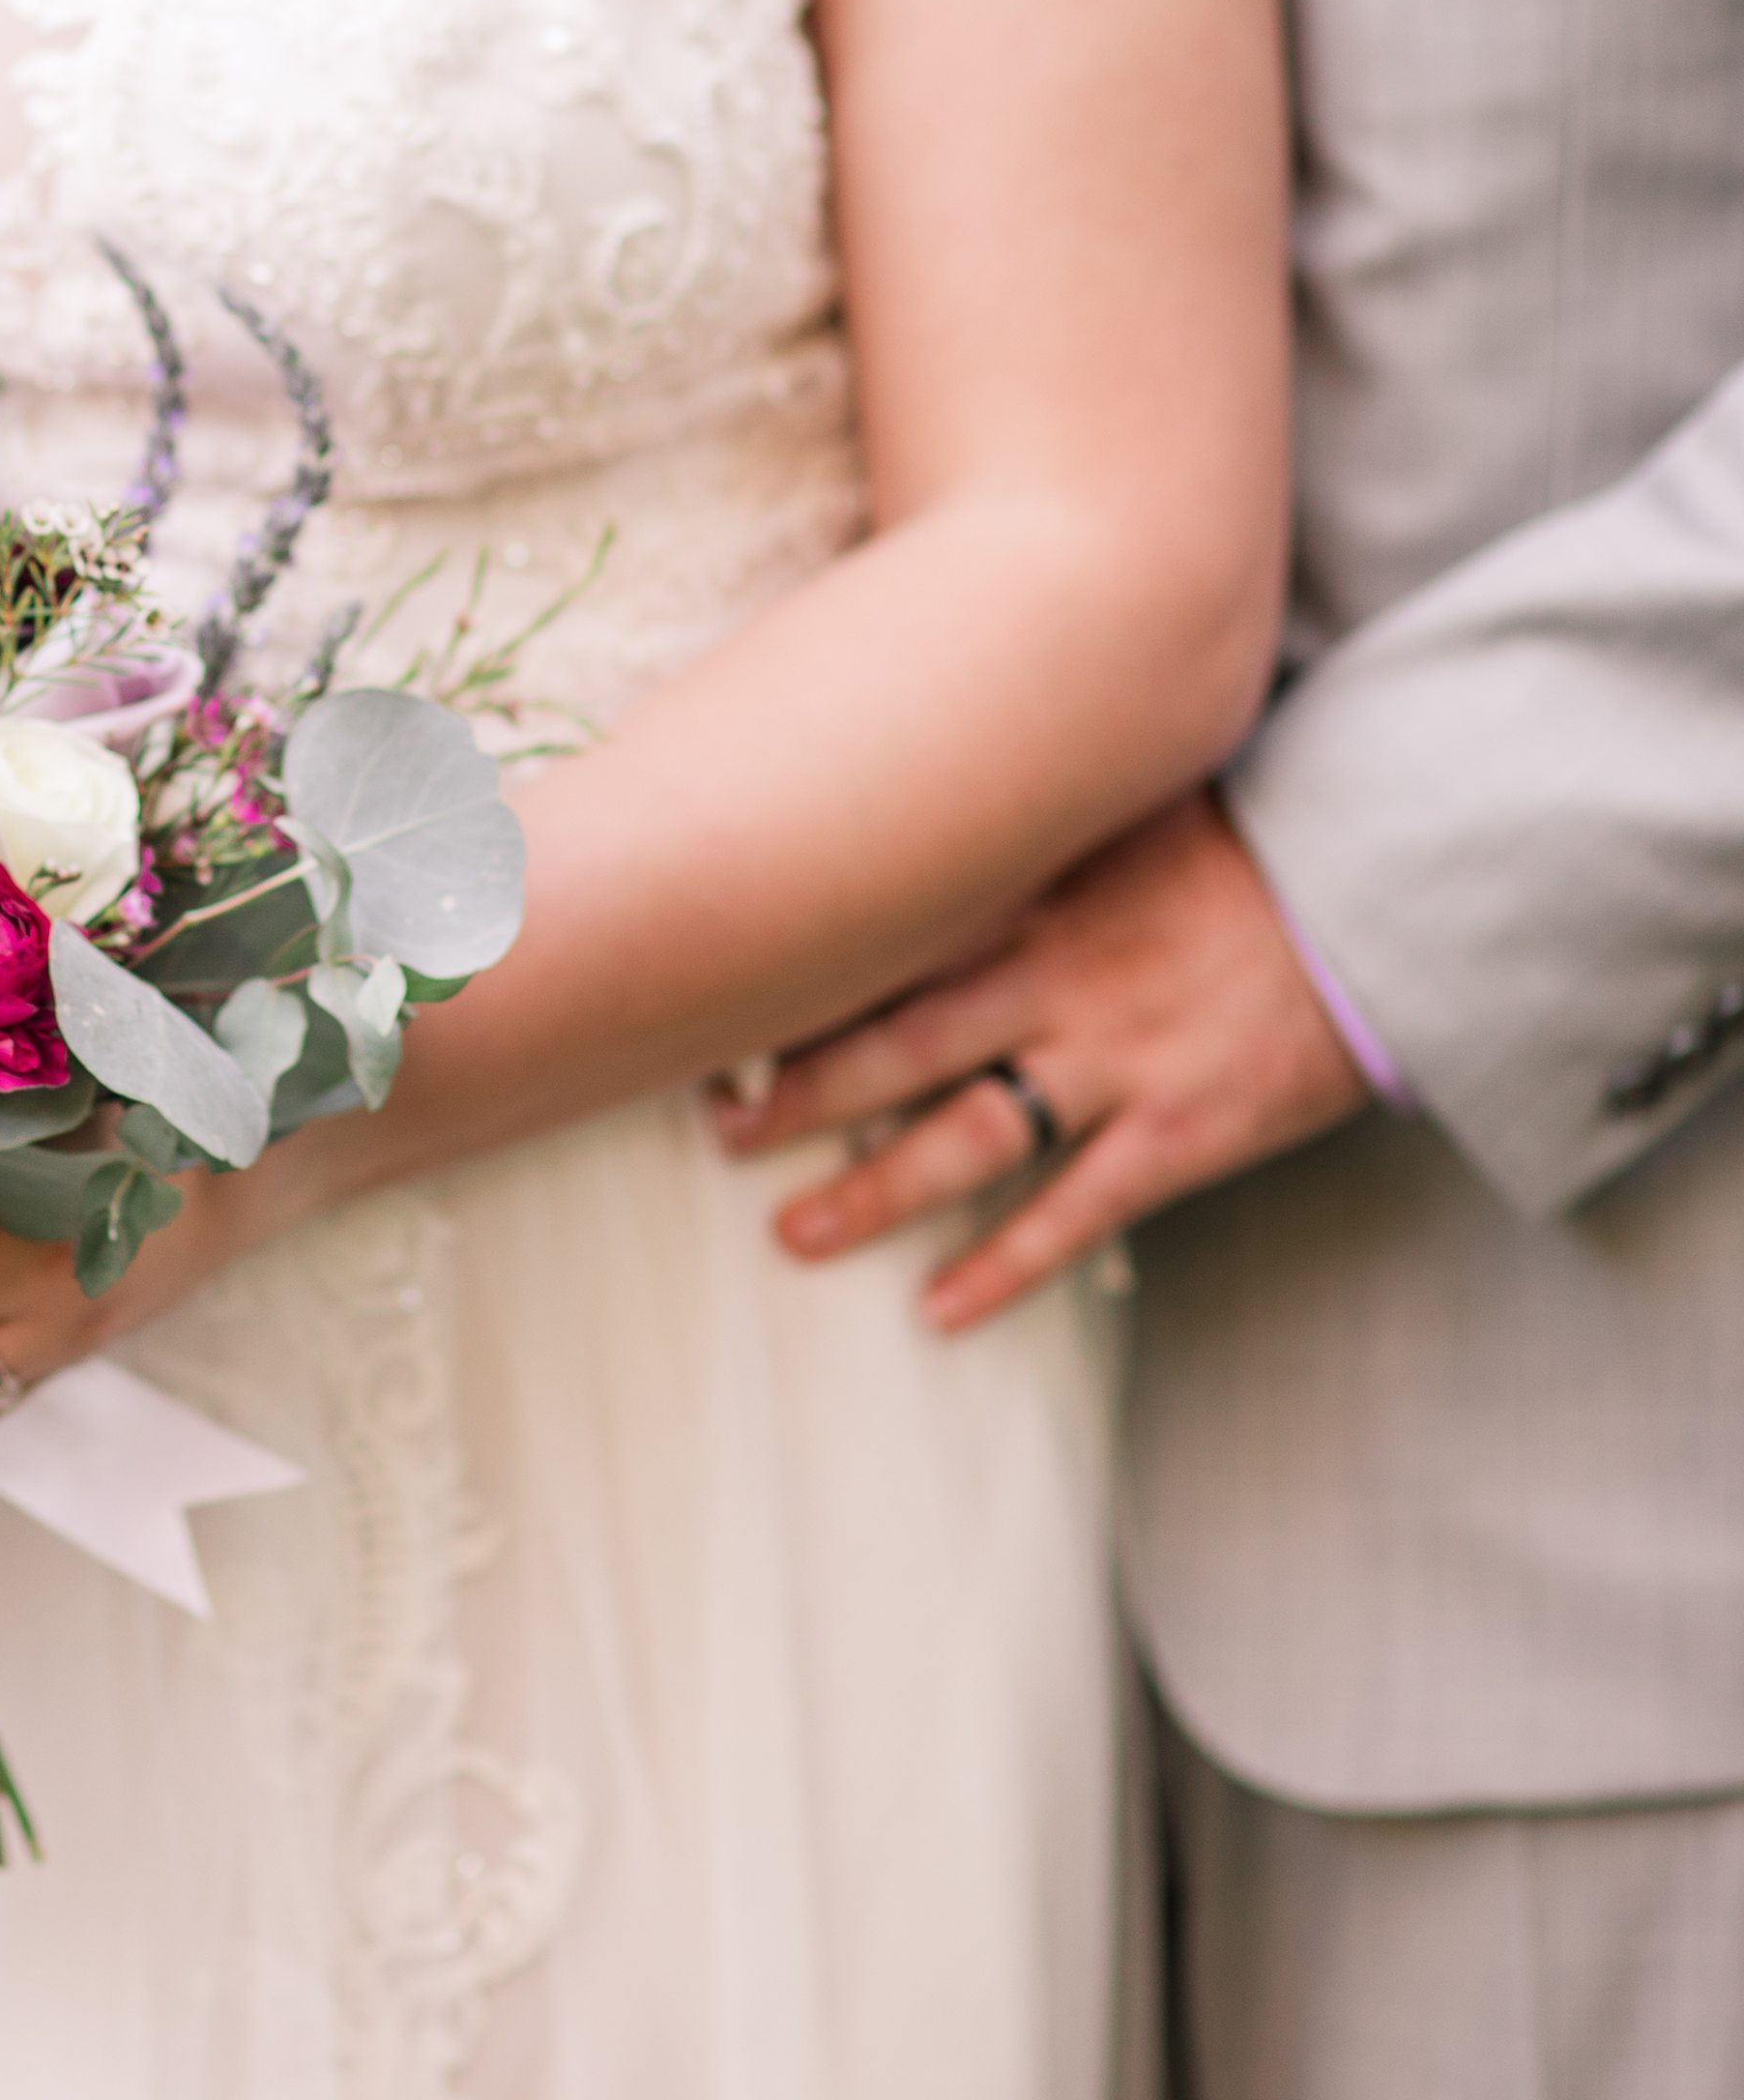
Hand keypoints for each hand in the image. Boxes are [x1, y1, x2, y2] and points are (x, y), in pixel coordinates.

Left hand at [714, 793, 1369, 1329]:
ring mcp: (1120, 1059)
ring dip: (873, 1192)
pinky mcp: (1183, 1130)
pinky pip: (1074, 1211)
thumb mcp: (1122, 801)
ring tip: (793, 1233)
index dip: (801, 977)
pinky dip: (1003, 1266)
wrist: (1383, 887)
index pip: (891, 937)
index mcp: (1040, 888)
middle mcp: (1062, 977)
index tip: (717, 1002)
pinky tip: (936, 1308)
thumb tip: (912, 791)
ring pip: (969, 1138)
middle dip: (801, 1090)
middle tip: (716, 1127)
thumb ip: (1023, 814)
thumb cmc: (1247, 838)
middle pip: (901, 1043)